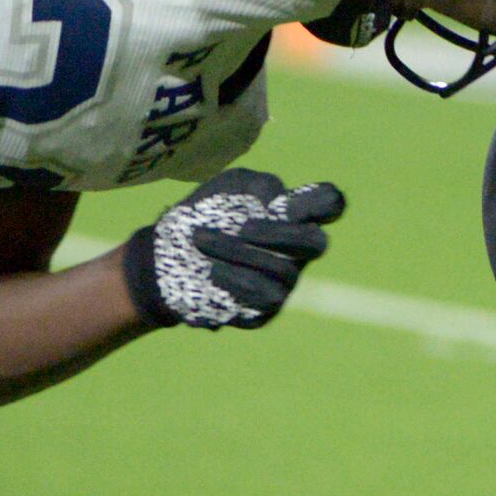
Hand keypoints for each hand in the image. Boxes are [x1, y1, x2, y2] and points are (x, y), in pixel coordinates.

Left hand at [123, 169, 345, 328]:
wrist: (167, 256)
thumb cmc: (205, 213)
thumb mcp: (227, 186)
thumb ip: (257, 186)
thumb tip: (277, 202)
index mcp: (293, 214)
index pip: (329, 204)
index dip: (326, 202)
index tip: (290, 204)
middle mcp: (296, 249)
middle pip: (316, 243)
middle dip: (279, 235)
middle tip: (242, 228)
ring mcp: (284, 281)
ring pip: (283, 271)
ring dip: (239, 254)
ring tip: (203, 242)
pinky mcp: (265, 310)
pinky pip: (265, 298)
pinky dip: (236, 282)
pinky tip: (211, 271)